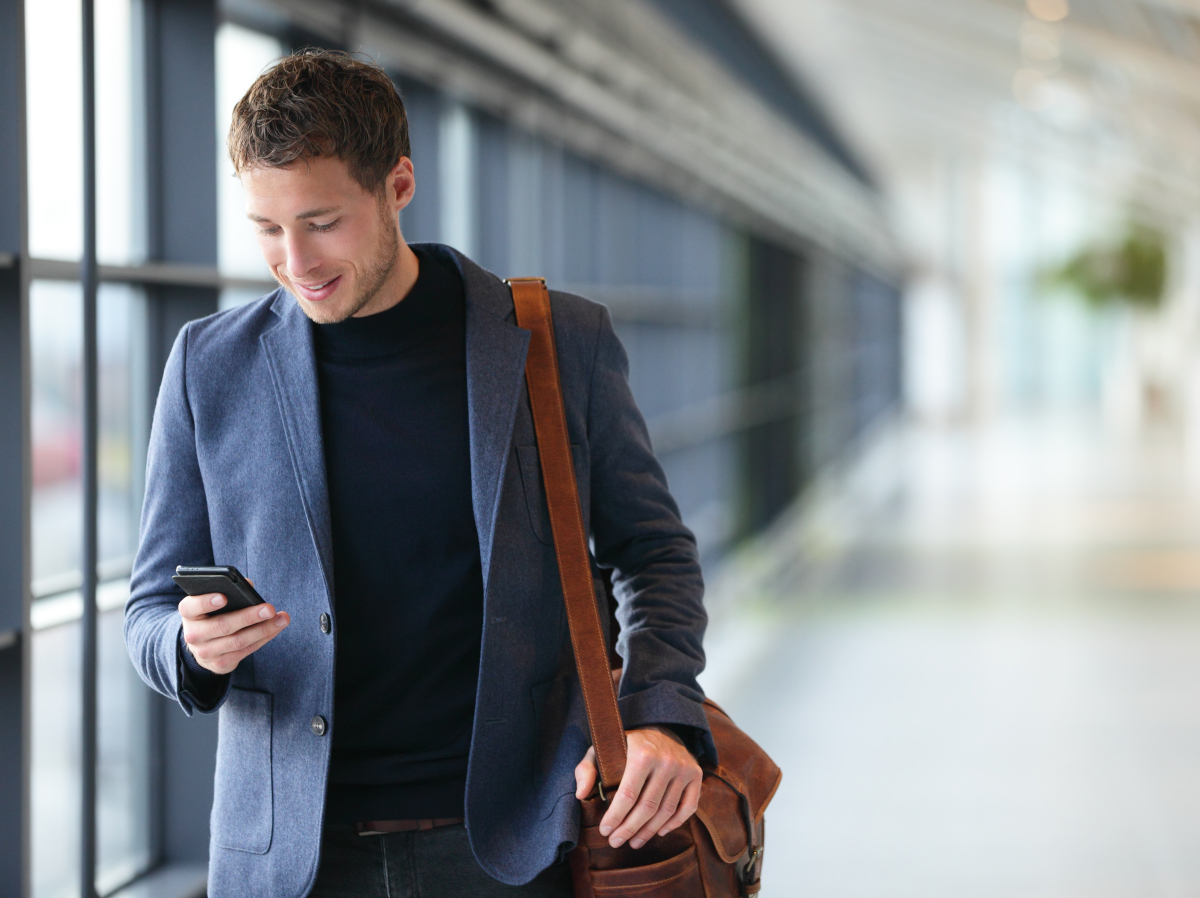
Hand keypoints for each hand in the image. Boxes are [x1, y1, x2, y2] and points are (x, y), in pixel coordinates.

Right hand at [179, 590, 289, 674]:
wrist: (202, 644)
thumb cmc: (212, 614)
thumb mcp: (212, 601)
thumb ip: (228, 590)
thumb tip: (249, 585)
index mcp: (189, 613)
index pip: (191, 607)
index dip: (205, 602)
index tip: (223, 597)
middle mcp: (193, 634)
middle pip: (222, 625)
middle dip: (249, 617)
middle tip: (269, 608)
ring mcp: (205, 652)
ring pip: (238, 641)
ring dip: (263, 629)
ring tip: (282, 618)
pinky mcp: (220, 664)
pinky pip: (246, 651)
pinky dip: (263, 638)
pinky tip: (276, 628)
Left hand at [574, 726, 701, 848]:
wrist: (660, 727)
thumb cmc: (626, 744)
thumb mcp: (601, 749)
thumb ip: (586, 769)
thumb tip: (581, 794)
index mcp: (642, 753)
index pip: (628, 794)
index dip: (616, 817)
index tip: (605, 831)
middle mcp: (666, 760)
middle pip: (647, 807)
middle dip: (629, 829)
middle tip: (616, 842)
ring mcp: (684, 768)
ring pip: (666, 811)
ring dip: (649, 831)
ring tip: (634, 842)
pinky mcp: (696, 775)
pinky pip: (688, 807)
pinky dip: (675, 824)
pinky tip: (660, 832)